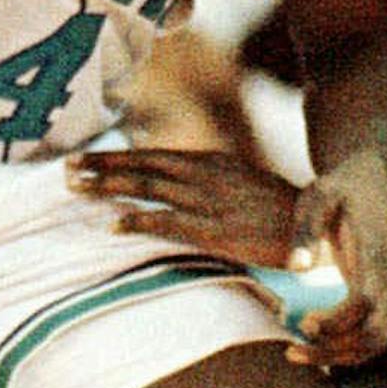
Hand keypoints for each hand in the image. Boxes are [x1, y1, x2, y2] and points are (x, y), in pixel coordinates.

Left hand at [67, 146, 386, 368]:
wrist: (322, 228)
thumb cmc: (281, 215)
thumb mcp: (243, 189)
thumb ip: (208, 188)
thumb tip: (174, 193)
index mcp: (213, 163)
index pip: (154, 156)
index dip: (116, 158)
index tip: (82, 160)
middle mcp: (208, 176)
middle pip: (144, 167)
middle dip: (102, 167)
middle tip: (64, 169)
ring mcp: (212, 202)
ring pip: (150, 189)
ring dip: (110, 187)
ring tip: (75, 189)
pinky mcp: (219, 231)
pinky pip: (172, 224)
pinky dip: (141, 223)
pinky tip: (114, 226)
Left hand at [281, 151, 386, 369]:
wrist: (373, 184)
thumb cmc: (338, 189)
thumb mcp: (317, 197)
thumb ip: (306, 230)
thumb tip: (296, 269)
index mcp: (374, 254)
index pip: (364, 301)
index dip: (335, 321)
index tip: (304, 320)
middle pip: (374, 336)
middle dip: (333, 350)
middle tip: (292, 348)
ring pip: (375, 345)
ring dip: (336, 357)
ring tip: (294, 352)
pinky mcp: (386, 300)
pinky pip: (372, 339)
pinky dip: (344, 350)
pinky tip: (311, 343)